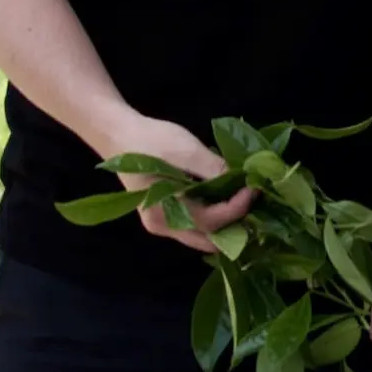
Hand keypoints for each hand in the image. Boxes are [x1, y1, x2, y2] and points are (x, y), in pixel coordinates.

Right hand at [103, 113, 255, 253]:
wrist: (118, 133)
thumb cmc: (150, 141)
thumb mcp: (186, 151)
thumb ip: (213, 169)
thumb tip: (240, 180)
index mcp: (166, 216)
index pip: (212, 223)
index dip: (237, 208)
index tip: (254, 189)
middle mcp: (163, 227)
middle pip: (207, 238)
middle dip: (234, 225)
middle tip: (252, 202)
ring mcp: (161, 222)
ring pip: (201, 233)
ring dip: (223, 221)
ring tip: (240, 199)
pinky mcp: (161, 212)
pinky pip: (193, 223)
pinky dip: (211, 214)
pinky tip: (221, 196)